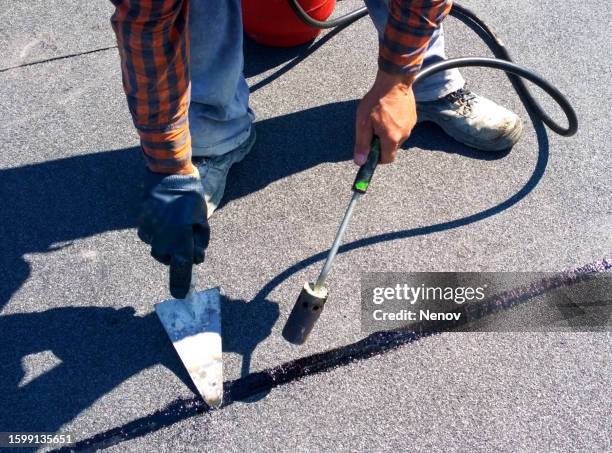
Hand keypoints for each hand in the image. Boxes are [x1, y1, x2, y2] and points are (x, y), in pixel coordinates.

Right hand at [137, 168, 209, 298]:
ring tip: (175, 223)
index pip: (181, 266)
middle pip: (168, 259)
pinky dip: (158, 233)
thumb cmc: (190, 197)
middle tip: (185, 237)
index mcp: (180, 236)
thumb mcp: (202, 220)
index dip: (181, 283)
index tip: (180, 296)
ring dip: (167, 243)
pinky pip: (151, 236)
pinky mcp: (141, 224)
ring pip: (158, 248)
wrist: (166, 176)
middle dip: (176, 254)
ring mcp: (149, 231)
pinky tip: (164, 218)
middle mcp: (162, 238)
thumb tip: (197, 259)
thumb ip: (200, 242)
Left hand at [354, 70, 416, 164]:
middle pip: (392, 148)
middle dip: (381, 143)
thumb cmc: (376, 100)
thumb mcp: (363, 123)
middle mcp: (404, 135)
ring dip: (388, 134)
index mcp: (391, 138)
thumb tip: (360, 161)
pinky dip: (395, 125)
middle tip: (372, 130)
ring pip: (397, 138)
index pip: (387, 159)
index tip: (370, 150)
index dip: (378, 158)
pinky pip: (402, 128)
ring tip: (380, 119)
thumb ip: (362, 144)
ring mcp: (410, 126)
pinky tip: (388, 113)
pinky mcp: (413, 118)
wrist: (393, 81)